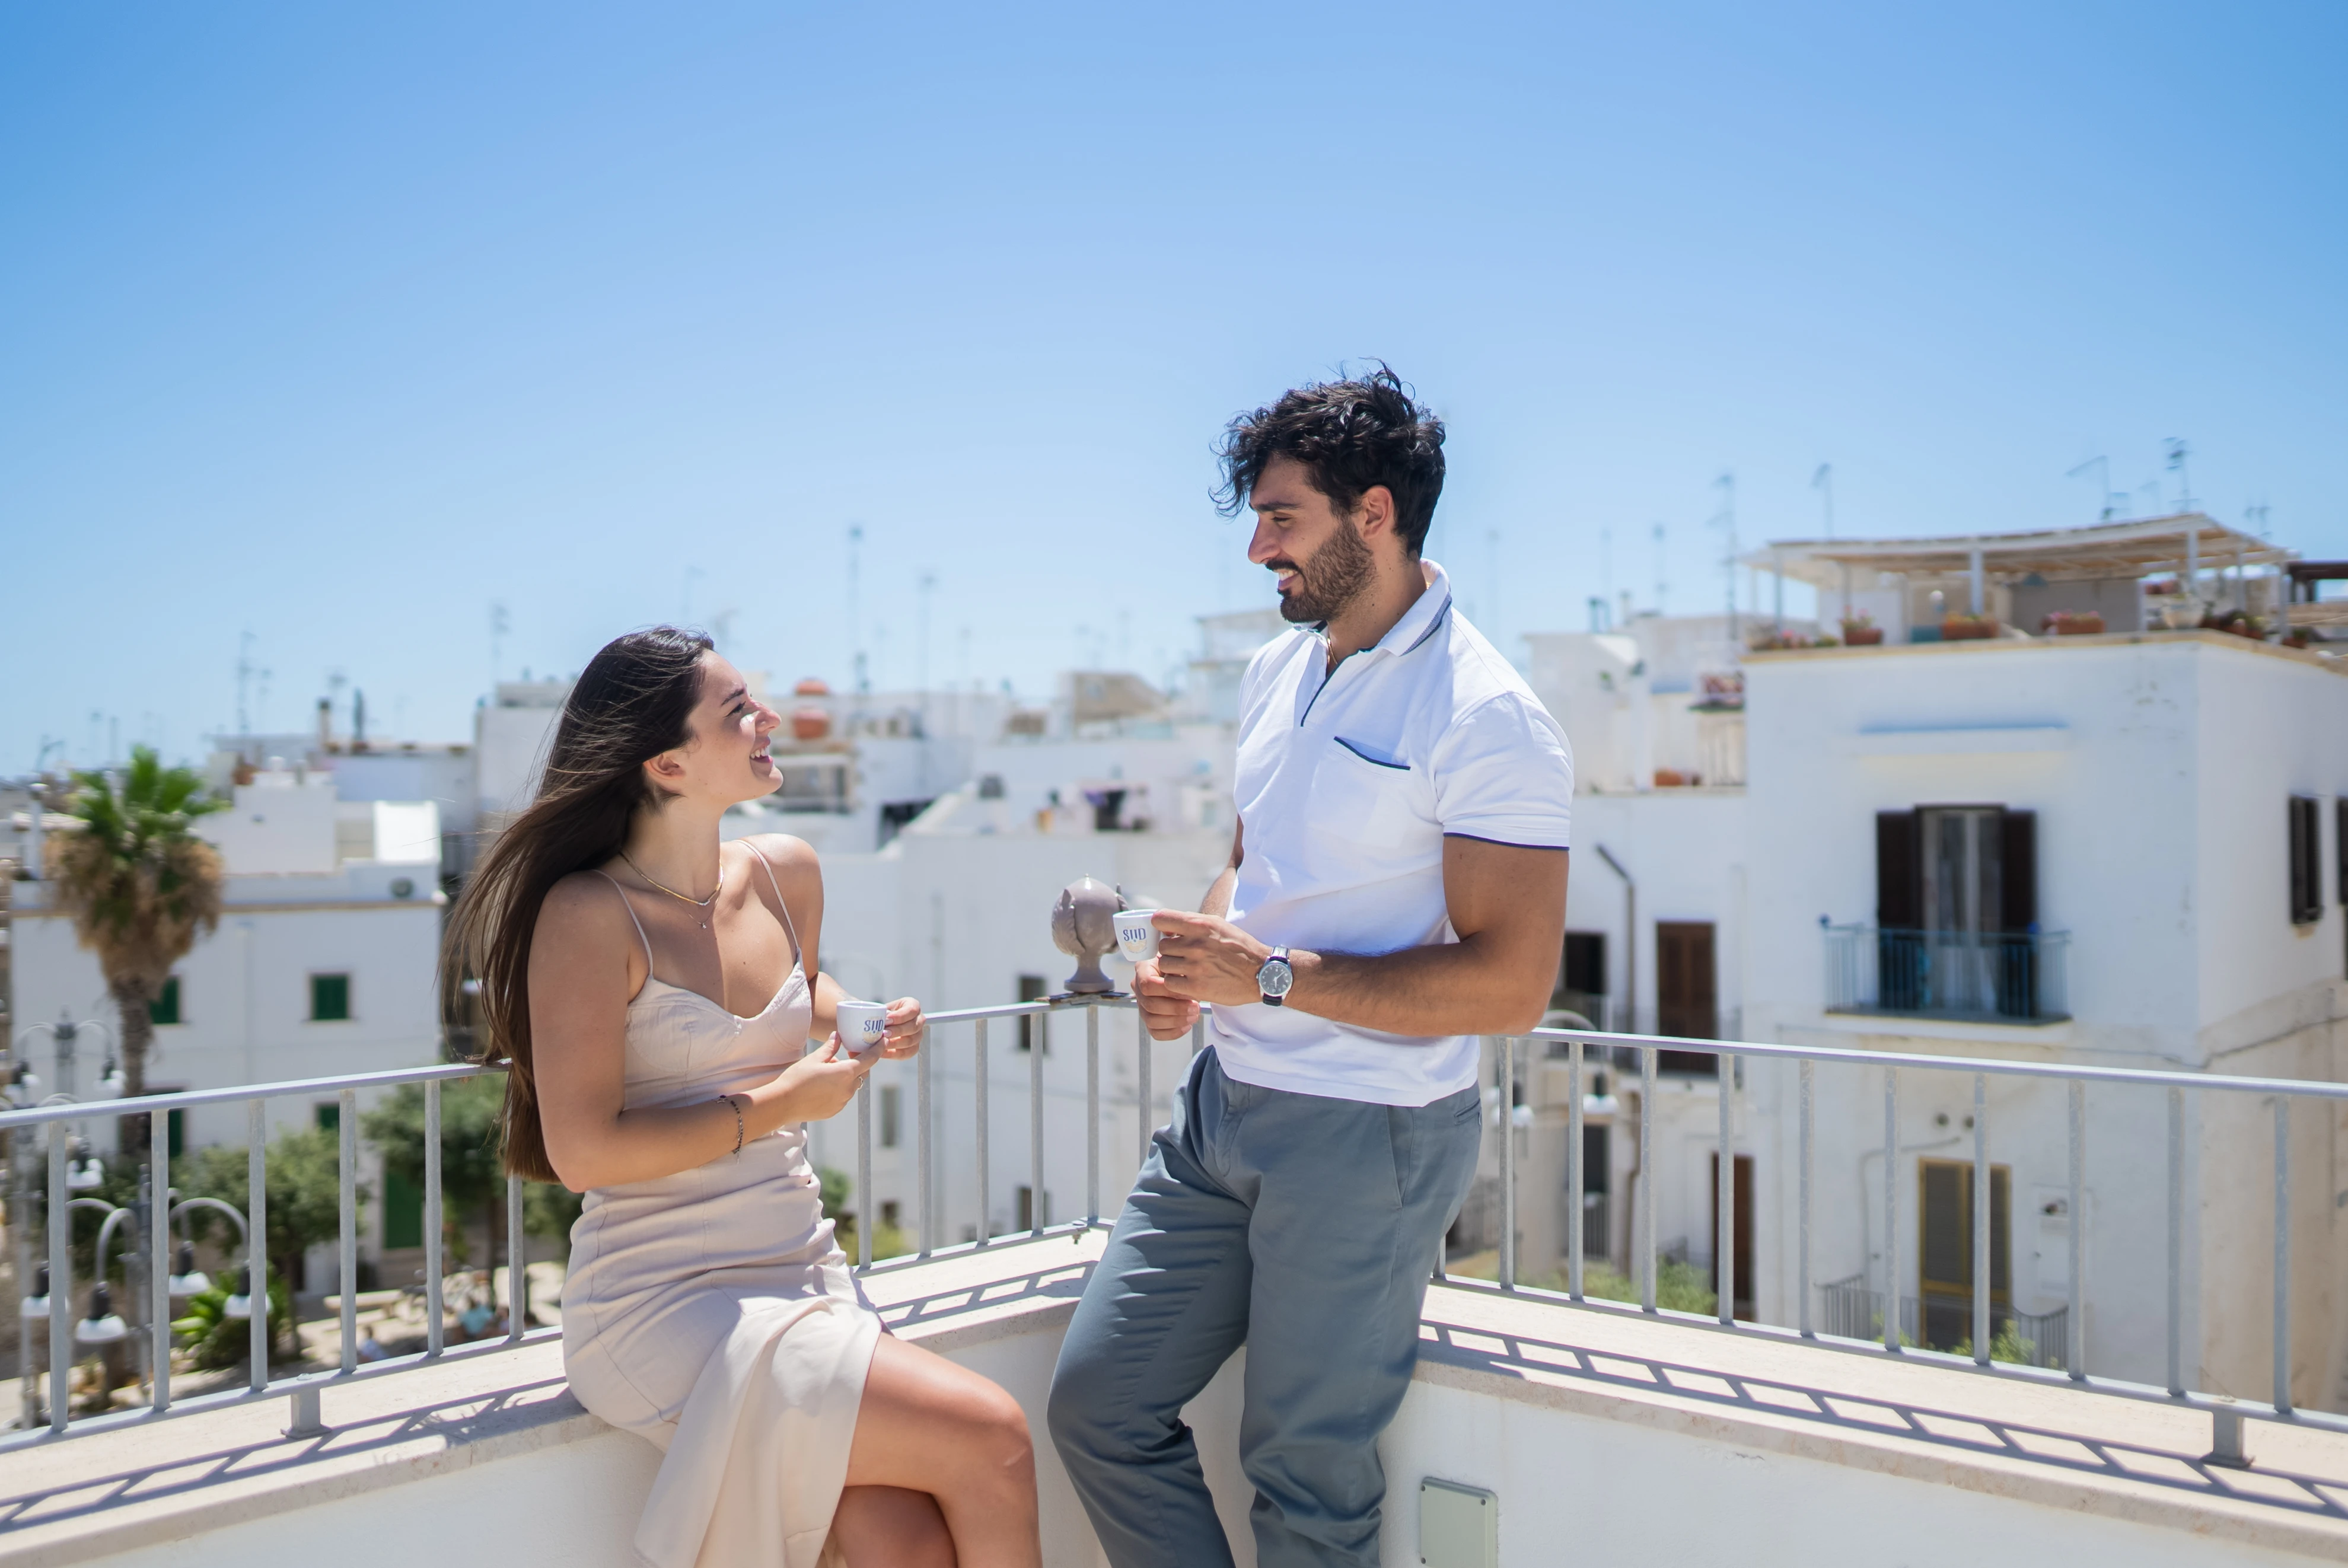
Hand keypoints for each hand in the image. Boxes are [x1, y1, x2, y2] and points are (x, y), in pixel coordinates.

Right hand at [777, 1036, 873, 1121]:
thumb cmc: (797, 1078)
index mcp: (846, 1073)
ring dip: (847, 1076)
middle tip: (847, 1053)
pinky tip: (823, 1085)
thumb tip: (838, 1036)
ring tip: (828, 1070)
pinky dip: (839, 1088)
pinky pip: (843, 1096)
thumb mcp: (814, 1059)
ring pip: (852, 1085)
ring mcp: (842, 1101)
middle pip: (862, 1072)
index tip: (883, 1041)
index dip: (878, 1048)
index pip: (870, 1059)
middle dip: (859, 1063)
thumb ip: (830, 1048)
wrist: (783, 1104)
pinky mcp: (835, 1110)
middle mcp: (848, 1089)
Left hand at [879, 997, 925, 1058]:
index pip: (912, 1010)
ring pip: (911, 1041)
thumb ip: (875, 1009)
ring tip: (881, 1044)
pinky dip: (894, 1053)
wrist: (882, 1026)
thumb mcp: (880, 1008)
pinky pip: (907, 1053)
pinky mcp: (914, 1048)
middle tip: (884, 1033)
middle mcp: (919, 1019)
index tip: (887, 1020)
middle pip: (913, 1026)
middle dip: (897, 1031)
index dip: (900, 1016)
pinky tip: (882, 1052)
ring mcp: (918, 1034)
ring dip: (895, 1043)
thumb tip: (868, 1010)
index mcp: (913, 1005)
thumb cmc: (881, 1014)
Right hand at [1132, 958, 1200, 1041]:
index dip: (1167, 991)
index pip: (1147, 984)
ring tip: (1194, 1016)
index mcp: (1143, 970)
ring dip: (1176, 1021)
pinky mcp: (1149, 1020)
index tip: (1187, 992)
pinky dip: (1173, 1032)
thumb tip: (1183, 990)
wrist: (1184, 977)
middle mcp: (1138, 988)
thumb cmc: (1182, 969)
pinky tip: (1187, 1025)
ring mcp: (1142, 1006)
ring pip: (1152, 1021)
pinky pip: (1156, 1033)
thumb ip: (1179, 974)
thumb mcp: (1181, 965)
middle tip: (1196, 1007)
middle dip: (1176, 1009)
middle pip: (1150, 1005)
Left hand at [1151, 912, 1273, 1009]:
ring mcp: (1195, 966)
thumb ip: (1192, 923)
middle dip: (1171, 951)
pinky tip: (1188, 981)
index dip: (1160, 927)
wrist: (1261, 973)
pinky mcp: (1196, 987)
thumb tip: (1167, 926)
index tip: (1166, 933)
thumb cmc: (1239, 948)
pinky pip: (1170, 983)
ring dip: (1172, 968)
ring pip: (1163, 965)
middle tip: (1184, 956)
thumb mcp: (1218, 925)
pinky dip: (1176, 984)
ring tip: (1187, 970)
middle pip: (1162, 946)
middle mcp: (1195, 943)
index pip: (1160, 919)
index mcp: (1200, 925)